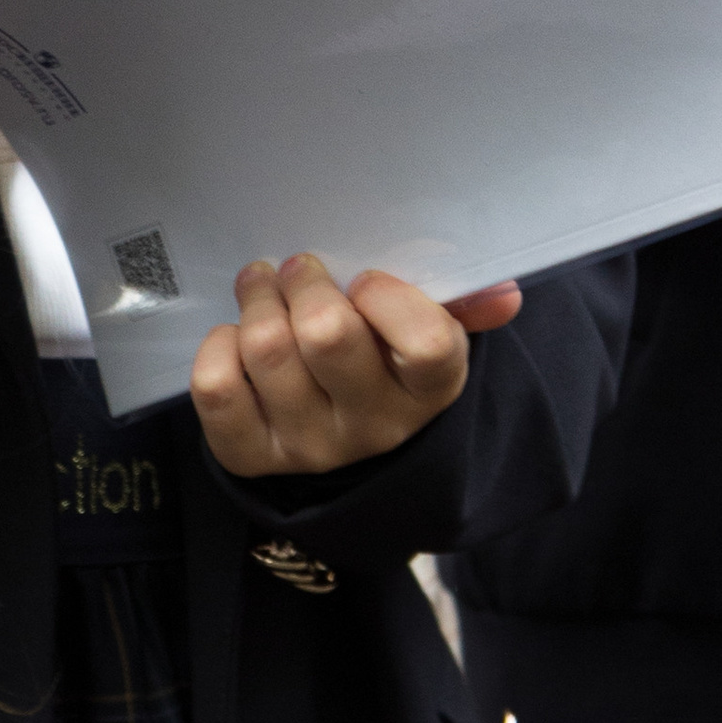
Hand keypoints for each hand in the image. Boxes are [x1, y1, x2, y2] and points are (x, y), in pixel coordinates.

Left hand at [191, 252, 521, 475]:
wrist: (344, 450)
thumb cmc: (386, 365)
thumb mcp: (430, 336)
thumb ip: (463, 306)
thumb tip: (503, 295)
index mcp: (428, 390)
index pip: (425, 344)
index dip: (388, 296)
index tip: (368, 279)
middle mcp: (373, 427)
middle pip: (327, 334)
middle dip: (305, 282)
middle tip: (300, 267)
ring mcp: (309, 446)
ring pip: (267, 350)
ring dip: (257, 301)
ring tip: (263, 285)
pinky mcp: (251, 455)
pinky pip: (218, 388)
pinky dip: (219, 346)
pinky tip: (235, 335)